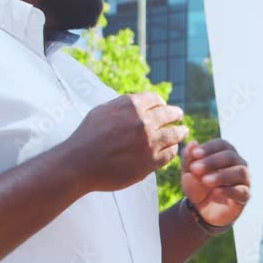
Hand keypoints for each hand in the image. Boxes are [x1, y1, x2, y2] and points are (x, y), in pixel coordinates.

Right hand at [63, 92, 187, 192]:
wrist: (79, 163)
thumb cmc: (87, 136)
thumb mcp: (103, 110)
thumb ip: (125, 104)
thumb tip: (141, 102)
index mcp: (132, 106)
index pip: (156, 99)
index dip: (161, 103)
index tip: (164, 106)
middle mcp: (143, 122)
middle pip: (170, 114)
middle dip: (176, 114)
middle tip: (179, 116)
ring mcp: (149, 142)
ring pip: (175, 134)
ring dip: (180, 132)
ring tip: (183, 132)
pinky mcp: (151, 162)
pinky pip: (170, 153)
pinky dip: (172, 149)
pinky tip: (172, 149)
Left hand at [181, 139, 250, 226]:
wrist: (202, 210)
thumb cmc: (197, 186)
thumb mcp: (188, 173)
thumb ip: (189, 158)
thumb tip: (193, 143)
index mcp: (225, 153)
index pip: (221, 144)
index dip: (209, 148)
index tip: (194, 154)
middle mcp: (238, 163)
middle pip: (230, 156)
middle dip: (212, 161)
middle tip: (195, 169)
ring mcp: (244, 179)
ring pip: (239, 172)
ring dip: (221, 175)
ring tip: (205, 181)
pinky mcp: (245, 195)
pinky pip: (241, 191)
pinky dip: (228, 190)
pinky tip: (215, 191)